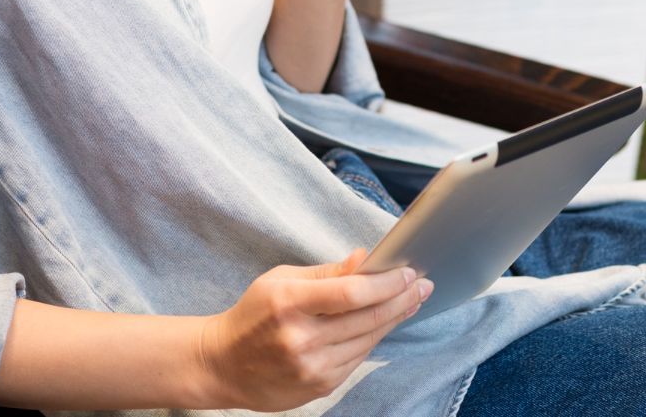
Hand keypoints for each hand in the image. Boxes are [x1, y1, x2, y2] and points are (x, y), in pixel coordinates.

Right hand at [194, 248, 432, 410]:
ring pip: (367, 339)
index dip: (386, 283)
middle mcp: (301, 338)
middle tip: (422, 285)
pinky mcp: (319, 386)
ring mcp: (311, 366)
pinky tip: (383, 323)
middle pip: (367, 317)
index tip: (407, 272)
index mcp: (289, 302)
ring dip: (393, 319)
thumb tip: (366, 259)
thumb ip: (327, 273)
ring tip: (411, 301)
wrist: (223, 364)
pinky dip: (373, 338)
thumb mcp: (281, 280)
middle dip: (401, 299)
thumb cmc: (253, 315)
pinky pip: (357, 358)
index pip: (351, 292)